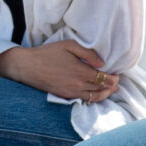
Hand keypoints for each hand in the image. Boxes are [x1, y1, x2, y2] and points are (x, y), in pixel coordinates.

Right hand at [0, 40, 119, 101]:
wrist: (28, 66)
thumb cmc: (48, 53)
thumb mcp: (69, 45)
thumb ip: (88, 53)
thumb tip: (102, 63)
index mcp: (80, 72)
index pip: (103, 79)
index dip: (113, 78)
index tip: (117, 74)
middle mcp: (77, 85)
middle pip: (101, 89)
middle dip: (111, 87)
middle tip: (117, 82)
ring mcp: (70, 93)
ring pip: (93, 98)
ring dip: (104, 95)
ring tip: (110, 90)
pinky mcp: (64, 96)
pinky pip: (82, 100)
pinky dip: (92, 98)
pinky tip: (95, 93)